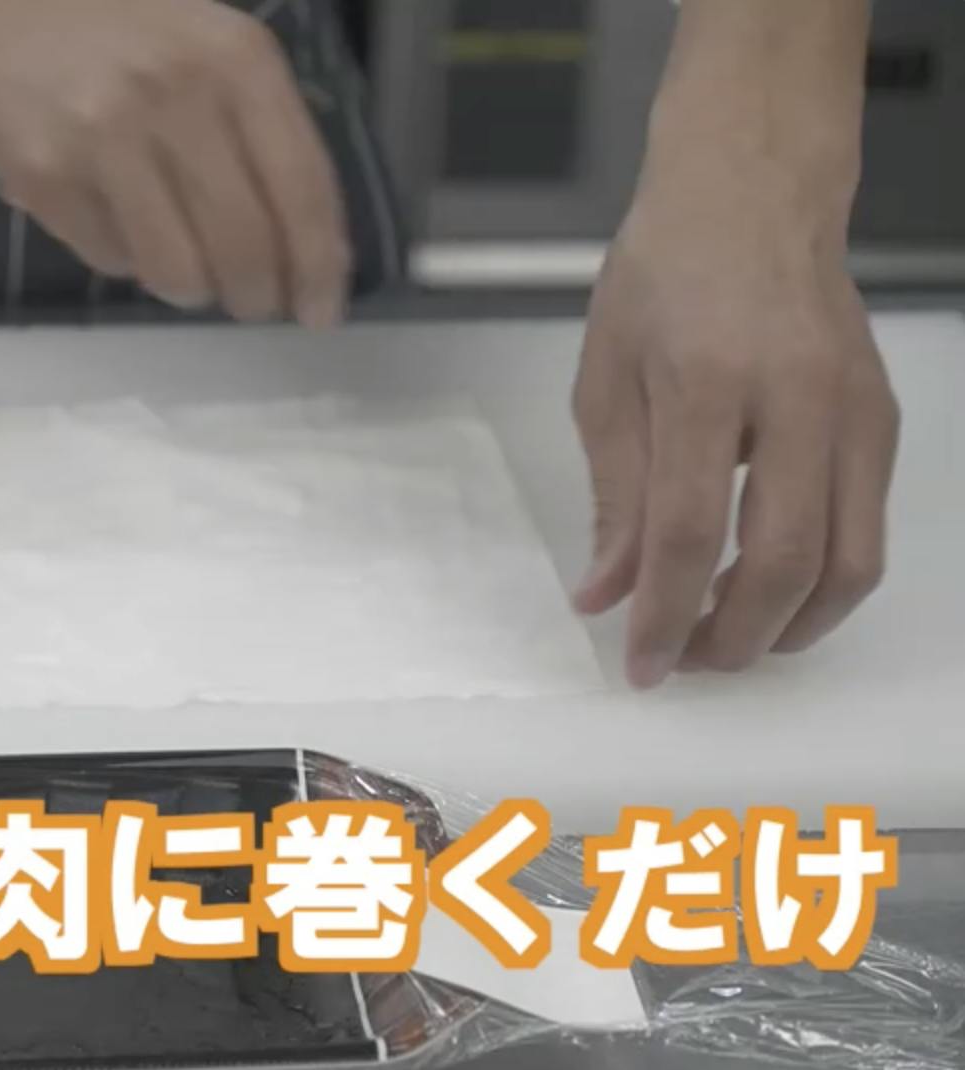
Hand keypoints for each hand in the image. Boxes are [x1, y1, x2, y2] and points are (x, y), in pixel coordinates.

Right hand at [0, 0, 352, 326]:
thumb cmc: (110, 23)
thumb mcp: (205, 42)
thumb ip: (258, 126)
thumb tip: (302, 242)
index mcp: (235, 58)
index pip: (302, 187)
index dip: (319, 266)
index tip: (320, 312)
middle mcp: (177, 96)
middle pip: (245, 245)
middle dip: (257, 295)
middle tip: (253, 304)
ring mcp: (105, 139)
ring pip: (178, 272)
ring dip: (190, 289)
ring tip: (184, 269)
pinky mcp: (45, 178)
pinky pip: (110, 260)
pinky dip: (123, 258)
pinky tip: (114, 216)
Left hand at [571, 175, 899, 689]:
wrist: (752, 197)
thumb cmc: (662, 279)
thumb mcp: (605, 379)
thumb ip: (611, 495)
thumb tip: (605, 595)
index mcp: (707, 382)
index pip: (687, 531)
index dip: (663, 614)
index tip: (638, 665)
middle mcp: (798, 399)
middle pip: (786, 560)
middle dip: (736, 636)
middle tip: (686, 663)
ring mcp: (855, 410)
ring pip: (852, 561)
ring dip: (791, 625)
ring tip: (727, 638)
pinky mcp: (884, 419)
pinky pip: (870, 529)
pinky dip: (823, 582)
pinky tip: (768, 589)